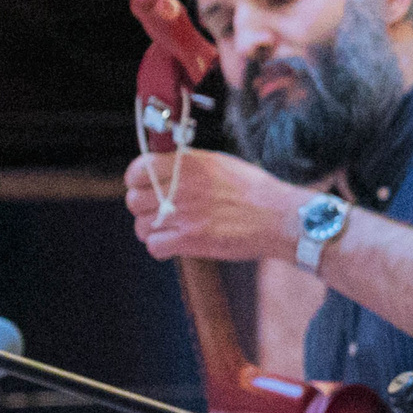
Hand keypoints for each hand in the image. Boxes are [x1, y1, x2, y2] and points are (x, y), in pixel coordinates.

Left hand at [123, 150, 302, 261]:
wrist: (278, 217)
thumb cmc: (255, 191)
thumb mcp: (220, 163)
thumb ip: (189, 165)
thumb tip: (166, 169)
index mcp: (187, 164)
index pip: (138, 169)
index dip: (136, 180)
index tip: (143, 187)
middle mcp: (181, 187)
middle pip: (134, 200)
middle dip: (143, 208)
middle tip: (158, 213)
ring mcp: (184, 214)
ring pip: (141, 226)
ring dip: (152, 230)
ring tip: (169, 231)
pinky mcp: (190, 240)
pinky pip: (155, 246)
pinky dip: (161, 248)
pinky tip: (175, 245)